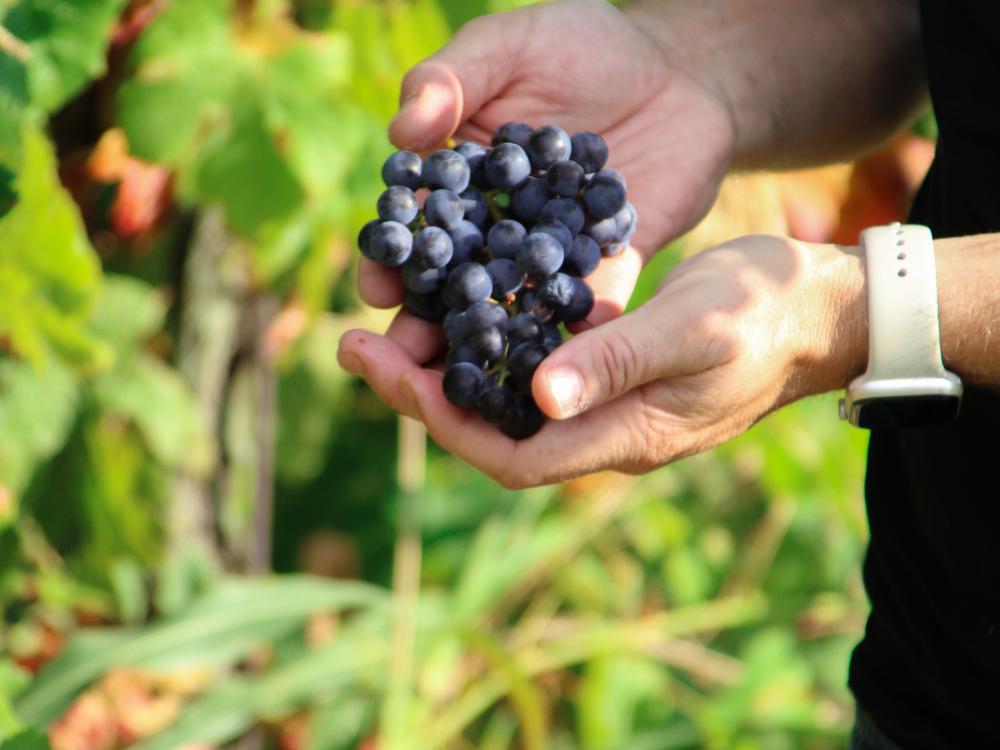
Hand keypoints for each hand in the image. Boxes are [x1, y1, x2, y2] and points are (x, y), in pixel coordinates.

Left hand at [339, 235, 866, 488]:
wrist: (816, 313)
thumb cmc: (764, 313)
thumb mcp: (694, 325)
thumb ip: (619, 360)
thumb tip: (539, 396)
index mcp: (623, 434)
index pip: (510, 456)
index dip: (443, 423)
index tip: (388, 369)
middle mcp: (603, 432)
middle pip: (492, 437)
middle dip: (421, 396)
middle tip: (357, 344)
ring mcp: (606, 409)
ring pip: (504, 409)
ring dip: (444, 374)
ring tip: (385, 329)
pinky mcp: (608, 377)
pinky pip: (529, 379)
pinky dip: (484, 351)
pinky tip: (455, 314)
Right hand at [359, 0, 735, 343]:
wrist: (681, 72)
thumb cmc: (583, 46)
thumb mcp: (510, 44)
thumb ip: (454, 77)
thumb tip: (402, 129)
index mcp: (458, 183)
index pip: (414, 228)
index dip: (391, 258)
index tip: (376, 286)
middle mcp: (496, 231)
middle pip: (452, 286)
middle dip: (427, 325)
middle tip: (407, 364)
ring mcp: (550, 260)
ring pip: (510, 311)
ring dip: (488, 348)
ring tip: (473, 386)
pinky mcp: (604, 273)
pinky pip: (584, 311)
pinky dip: (570, 338)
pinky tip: (559, 373)